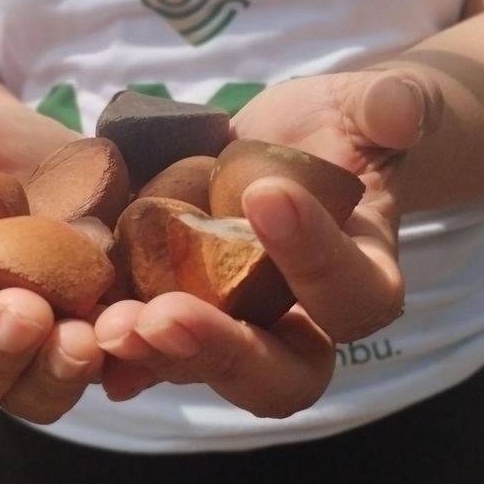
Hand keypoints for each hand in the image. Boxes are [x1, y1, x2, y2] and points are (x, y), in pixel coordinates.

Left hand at [95, 69, 442, 416]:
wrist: (287, 142)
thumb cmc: (341, 127)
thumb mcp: (369, 107)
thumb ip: (390, 108)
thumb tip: (400, 111)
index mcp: (363, 278)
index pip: (354, 295)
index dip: (316, 258)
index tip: (265, 196)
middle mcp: (303, 325)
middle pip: (281, 375)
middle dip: (224, 352)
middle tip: (167, 317)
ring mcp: (237, 330)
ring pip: (204, 370)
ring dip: (155, 356)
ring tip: (110, 327)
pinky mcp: (183, 316)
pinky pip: (153, 351)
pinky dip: (120, 354)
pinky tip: (83, 336)